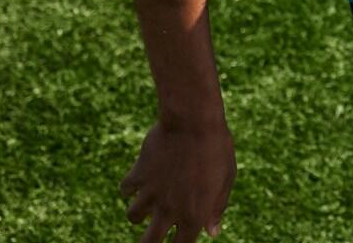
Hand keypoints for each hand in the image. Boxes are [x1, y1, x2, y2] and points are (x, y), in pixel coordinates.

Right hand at [119, 115, 235, 241]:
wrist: (194, 121)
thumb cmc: (217, 148)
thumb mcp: (226, 179)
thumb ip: (217, 208)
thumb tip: (212, 232)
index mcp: (194, 214)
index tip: (176, 240)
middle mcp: (169, 209)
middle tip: (151, 236)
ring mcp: (151, 193)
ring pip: (133, 216)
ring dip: (139, 211)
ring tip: (149, 199)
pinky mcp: (138, 174)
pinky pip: (126, 189)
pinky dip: (131, 186)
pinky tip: (141, 177)